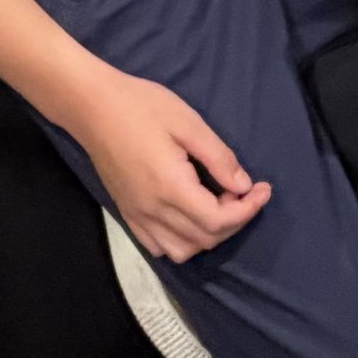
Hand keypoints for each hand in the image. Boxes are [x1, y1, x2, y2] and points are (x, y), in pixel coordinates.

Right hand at [68, 69, 269, 260]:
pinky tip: (191, 214)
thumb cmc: (143, 107)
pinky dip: (182, 240)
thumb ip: (219, 158)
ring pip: (183, 250)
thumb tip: (244, 185)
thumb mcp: (188, 123)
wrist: (93, 107)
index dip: (248, 210)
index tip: (264, 189)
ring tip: (218, 202)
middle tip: (244, 189)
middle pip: (205, 239)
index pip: (218, 221)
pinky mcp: (127, 215)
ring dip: (209, 234)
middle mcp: (153, 212)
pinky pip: (159, 246)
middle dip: (235, 220)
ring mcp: (137, 217)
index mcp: (171, 188)